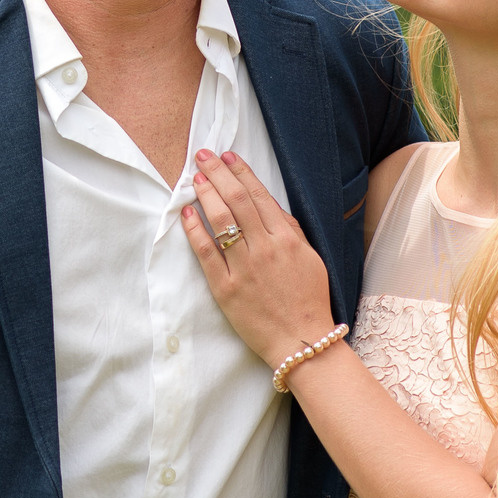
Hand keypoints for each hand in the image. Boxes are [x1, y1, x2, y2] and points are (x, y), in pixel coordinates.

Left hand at [179, 149, 337, 371]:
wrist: (301, 342)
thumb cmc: (308, 300)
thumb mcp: (311, 258)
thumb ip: (291, 230)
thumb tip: (271, 206)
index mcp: (287, 239)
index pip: (259, 196)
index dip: (241, 172)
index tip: (228, 156)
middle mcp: (265, 248)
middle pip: (237, 201)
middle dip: (218, 173)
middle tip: (203, 156)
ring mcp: (244, 268)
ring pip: (221, 221)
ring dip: (206, 194)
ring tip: (195, 177)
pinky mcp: (226, 288)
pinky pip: (206, 253)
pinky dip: (195, 230)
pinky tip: (187, 213)